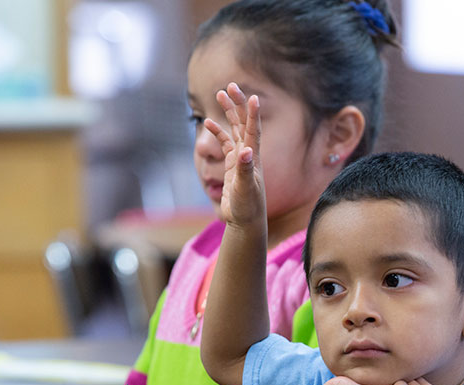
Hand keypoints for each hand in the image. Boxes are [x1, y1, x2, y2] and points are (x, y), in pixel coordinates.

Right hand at [204, 83, 265, 232]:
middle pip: (244, 123)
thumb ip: (245, 169)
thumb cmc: (247, 207)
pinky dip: (218, 132)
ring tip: (220, 93)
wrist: (246, 221)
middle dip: (238, 104)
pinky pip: (225, 143)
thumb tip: (245, 152)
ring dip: (229, 112)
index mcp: (253, 158)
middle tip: (230, 85)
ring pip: (235, 129)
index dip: (254, 114)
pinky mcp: (232, 166)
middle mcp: (249, 154)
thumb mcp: (245, 188)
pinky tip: (209, 122)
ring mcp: (240, 159)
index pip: (254, 131)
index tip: (254, 96)